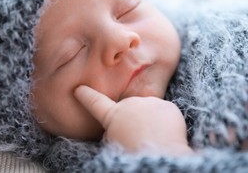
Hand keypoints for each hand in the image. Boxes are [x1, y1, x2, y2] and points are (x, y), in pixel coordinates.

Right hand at [74, 85, 192, 155]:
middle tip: (138, 138)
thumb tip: (121, 126)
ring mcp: (151, 103)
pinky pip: (166, 114)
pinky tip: (166, 136)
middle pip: (131, 109)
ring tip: (152, 139)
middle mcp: (131, 103)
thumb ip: (114, 129)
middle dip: (134, 119)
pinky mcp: (168, 106)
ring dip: (151, 121)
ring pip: (150, 110)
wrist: (157, 158)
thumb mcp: (112, 143)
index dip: (87, 96)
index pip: (96, 102)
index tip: (79, 89)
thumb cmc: (130, 155)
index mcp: (113, 115)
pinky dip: (166, 123)